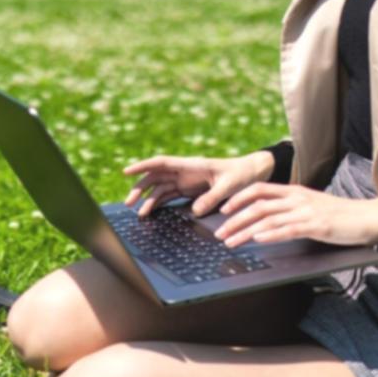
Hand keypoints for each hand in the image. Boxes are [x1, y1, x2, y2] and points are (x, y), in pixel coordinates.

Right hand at [121, 152, 274, 218]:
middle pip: (155, 177)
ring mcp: (185, 181)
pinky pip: (169, 196)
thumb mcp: (229, 186)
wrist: (252, 173)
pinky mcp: (189, 190)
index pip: (161, 163)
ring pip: (159, 188)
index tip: (126, 172)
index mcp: (191, 165)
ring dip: (147, 199)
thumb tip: (195, 211)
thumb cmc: (241, 174)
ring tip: (137, 213)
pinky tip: (150, 213)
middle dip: (140, 188)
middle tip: (128, 203)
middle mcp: (184, 171)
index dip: (142, 166)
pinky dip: (158, 204)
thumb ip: (212, 197)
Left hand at [213, 183, 377, 248]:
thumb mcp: (312, 206)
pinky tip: (257, 240)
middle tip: (219, 233)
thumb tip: (268, 220)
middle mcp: (297, 198)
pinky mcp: (317, 226)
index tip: (223, 210)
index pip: (259, 189)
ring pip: (267, 218)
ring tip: (230, 242)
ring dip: (245, 231)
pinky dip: (270, 234)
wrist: (368, 217)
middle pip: (257, 205)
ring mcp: (306, 211)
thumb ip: (291, 209)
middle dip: (235, 219)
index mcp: (295, 191)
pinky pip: (288, 229)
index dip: (238, 198)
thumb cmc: (340, 215)